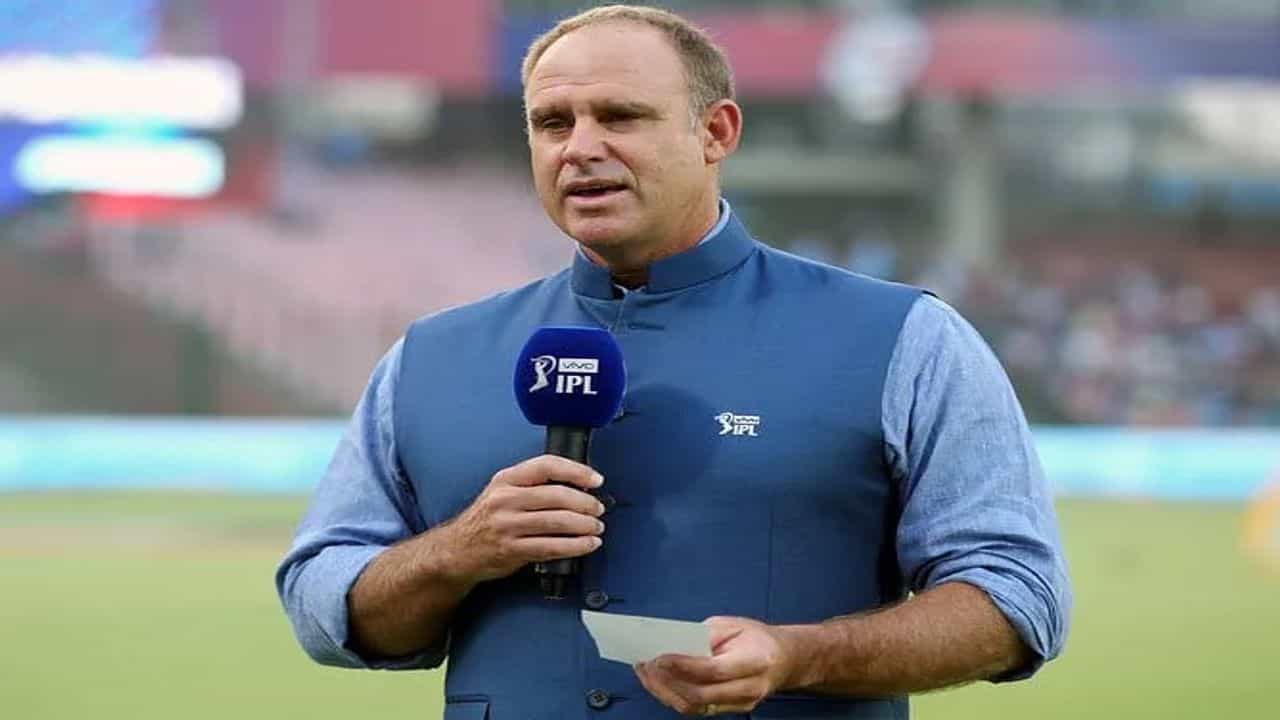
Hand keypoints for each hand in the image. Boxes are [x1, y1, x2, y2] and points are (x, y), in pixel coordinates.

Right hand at [439, 455, 605, 583]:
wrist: (457, 550)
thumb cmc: (486, 519)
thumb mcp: (502, 491)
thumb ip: (533, 485)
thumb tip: (577, 485)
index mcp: (506, 479)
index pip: (547, 465)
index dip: (576, 470)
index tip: (595, 479)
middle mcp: (506, 500)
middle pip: (557, 496)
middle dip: (586, 503)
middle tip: (598, 508)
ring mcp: (508, 526)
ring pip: (557, 522)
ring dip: (585, 525)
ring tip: (596, 527)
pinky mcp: (512, 550)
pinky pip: (552, 547)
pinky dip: (576, 546)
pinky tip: (587, 544)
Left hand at [634, 616, 796, 715]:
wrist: (785, 661)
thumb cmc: (757, 638)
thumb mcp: (733, 625)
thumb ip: (705, 636)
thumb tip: (673, 644)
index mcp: (755, 660)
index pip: (713, 669)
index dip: (682, 665)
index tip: (658, 656)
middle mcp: (750, 688)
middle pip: (700, 694)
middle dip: (667, 682)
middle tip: (645, 665)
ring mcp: (741, 704)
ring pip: (695, 707)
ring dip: (665, 692)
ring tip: (646, 674)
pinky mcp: (731, 711)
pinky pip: (697, 709)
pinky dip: (674, 697)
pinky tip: (660, 683)